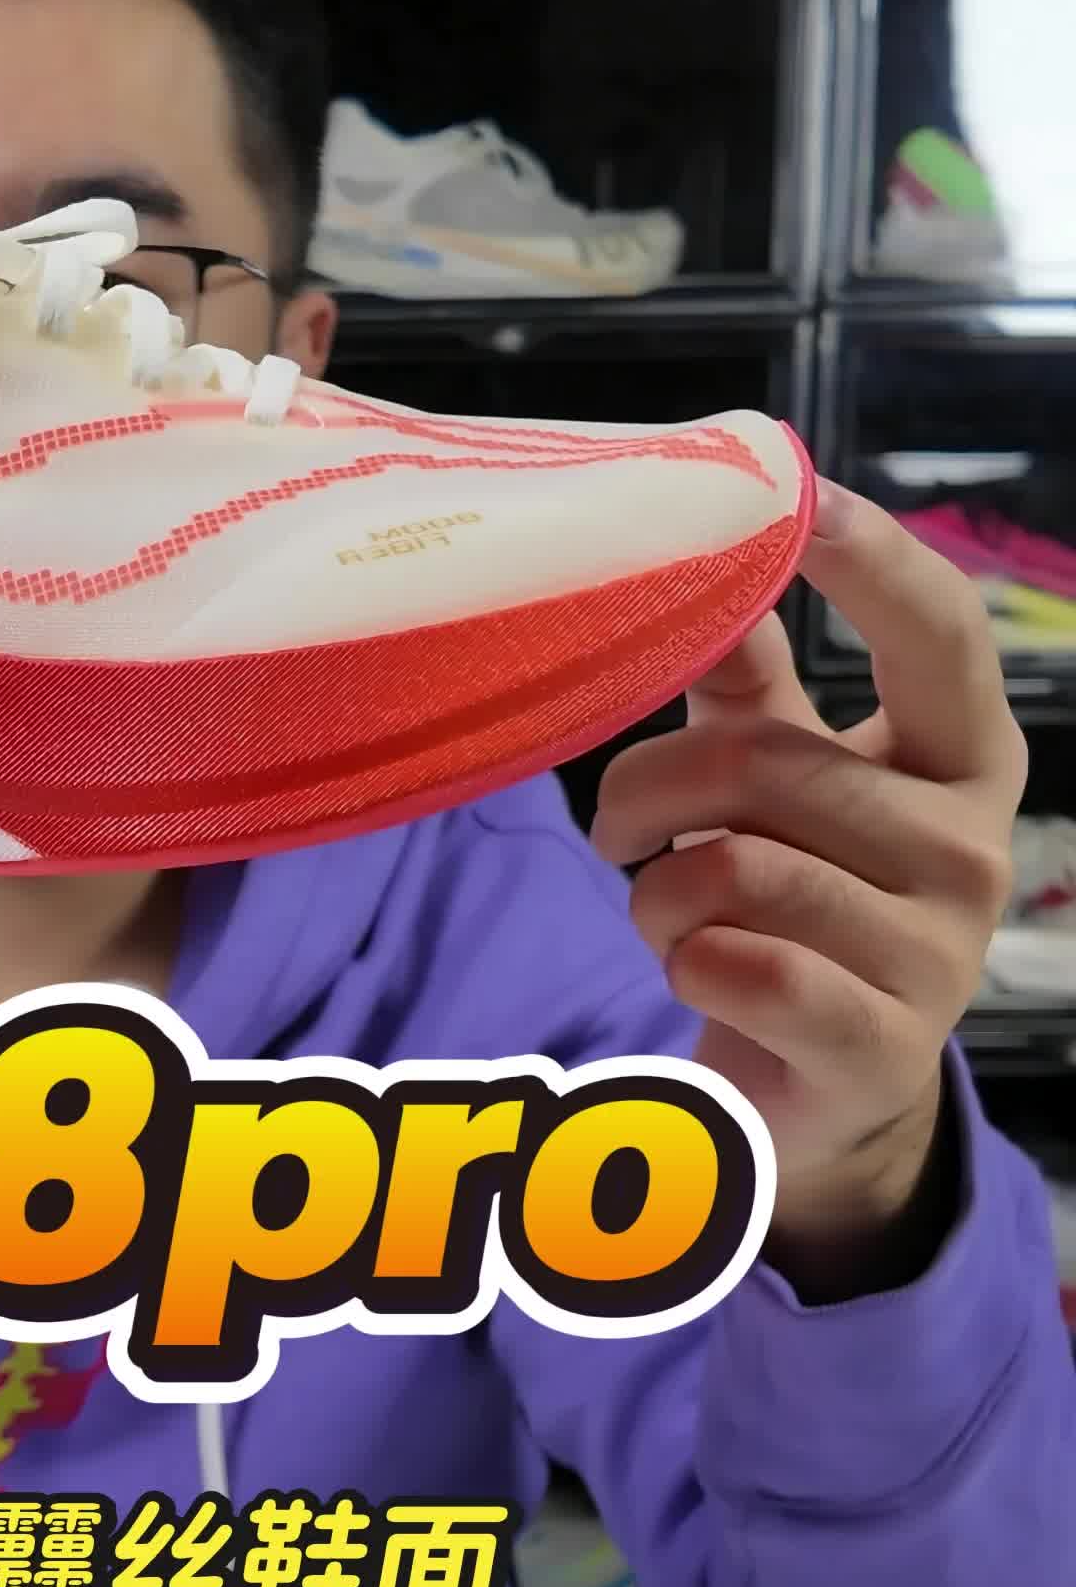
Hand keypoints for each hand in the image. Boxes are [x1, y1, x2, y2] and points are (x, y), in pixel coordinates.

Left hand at [589, 486, 1027, 1291]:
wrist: (826, 1087)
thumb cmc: (801, 901)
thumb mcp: (785, 777)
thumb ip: (756, 681)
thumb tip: (715, 547)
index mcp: (967, 757)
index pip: (941, 633)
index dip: (875, 559)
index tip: (803, 499)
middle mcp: (974, 848)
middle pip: (771, 765)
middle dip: (650, 788)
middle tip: (613, 825)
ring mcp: (940, 954)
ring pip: (736, 870)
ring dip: (656, 889)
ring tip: (660, 908)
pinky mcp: (880, 1046)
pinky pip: (740, 967)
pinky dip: (684, 961)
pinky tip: (696, 969)